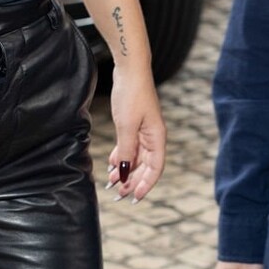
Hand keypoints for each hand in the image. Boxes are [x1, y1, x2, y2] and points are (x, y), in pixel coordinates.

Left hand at [107, 70, 165, 200]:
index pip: (155, 168)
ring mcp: (143, 131)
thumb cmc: (132, 94)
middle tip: (118, 195)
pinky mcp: (134, 125)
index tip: (134, 198)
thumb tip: (126, 172)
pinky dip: (122, 157)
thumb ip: (127, 150)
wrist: (129, 70)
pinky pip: (129, 147)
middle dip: (132, 181)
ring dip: (125, 171)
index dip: (146, 185)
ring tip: (112, 183)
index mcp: (157, 138)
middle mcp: (153, 137)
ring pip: (136, 158)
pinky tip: (112, 165)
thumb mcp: (127, 125)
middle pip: (145, 166)